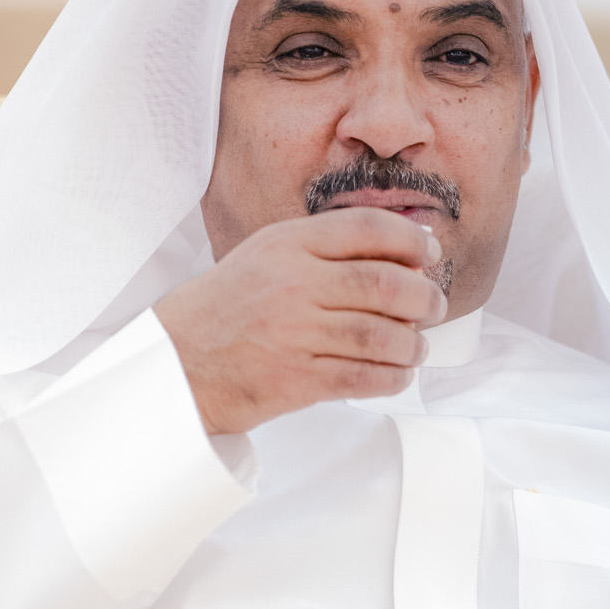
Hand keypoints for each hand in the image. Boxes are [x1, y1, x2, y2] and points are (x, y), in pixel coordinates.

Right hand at [154, 207, 446, 433]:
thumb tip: (402, 258)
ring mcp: (295, 334)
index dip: (411, 240)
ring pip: (382, 336)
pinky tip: (396, 374)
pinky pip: (363, 378)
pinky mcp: (296, 380)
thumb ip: (324, 251)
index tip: (429, 254)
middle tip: (434, 306)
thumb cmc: (226, 310)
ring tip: (416, 346)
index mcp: (287, 245)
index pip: (366, 228)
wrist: (175, 363)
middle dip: (424, 298)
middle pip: (385, 285)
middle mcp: (293, 284)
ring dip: (412, 344)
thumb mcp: (266, 257)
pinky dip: (391, 378)